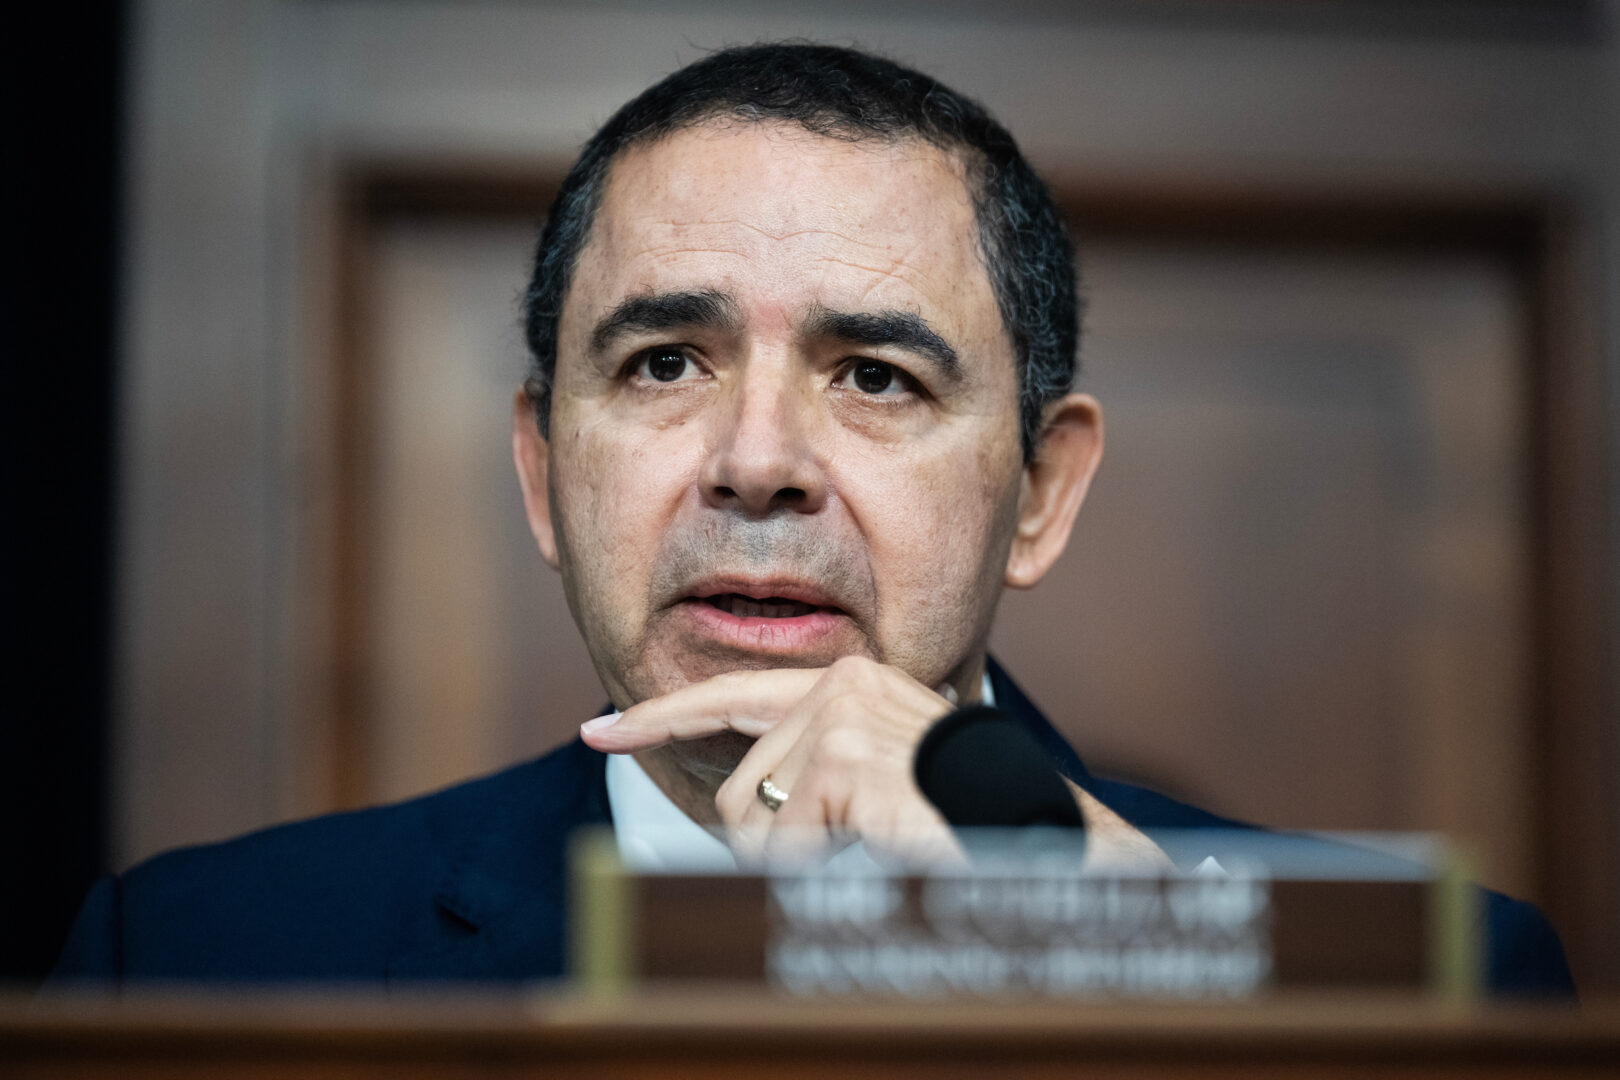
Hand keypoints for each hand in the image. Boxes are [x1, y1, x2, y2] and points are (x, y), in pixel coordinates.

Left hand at [581, 657, 965, 867]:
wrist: (1036, 835)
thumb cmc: (963, 819)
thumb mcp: (879, 786)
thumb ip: (819, 775)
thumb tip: (750, 816)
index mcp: (848, 686)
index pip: (734, 697)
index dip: (662, 716)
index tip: (601, 730)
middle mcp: (840, 685)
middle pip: (738, 788)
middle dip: (769, 847)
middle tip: (845, 858)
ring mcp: (840, 715)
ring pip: (752, 819)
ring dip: (798, 861)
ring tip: (872, 850)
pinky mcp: (841, 755)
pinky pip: (783, 839)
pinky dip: (819, 868)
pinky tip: (875, 849)